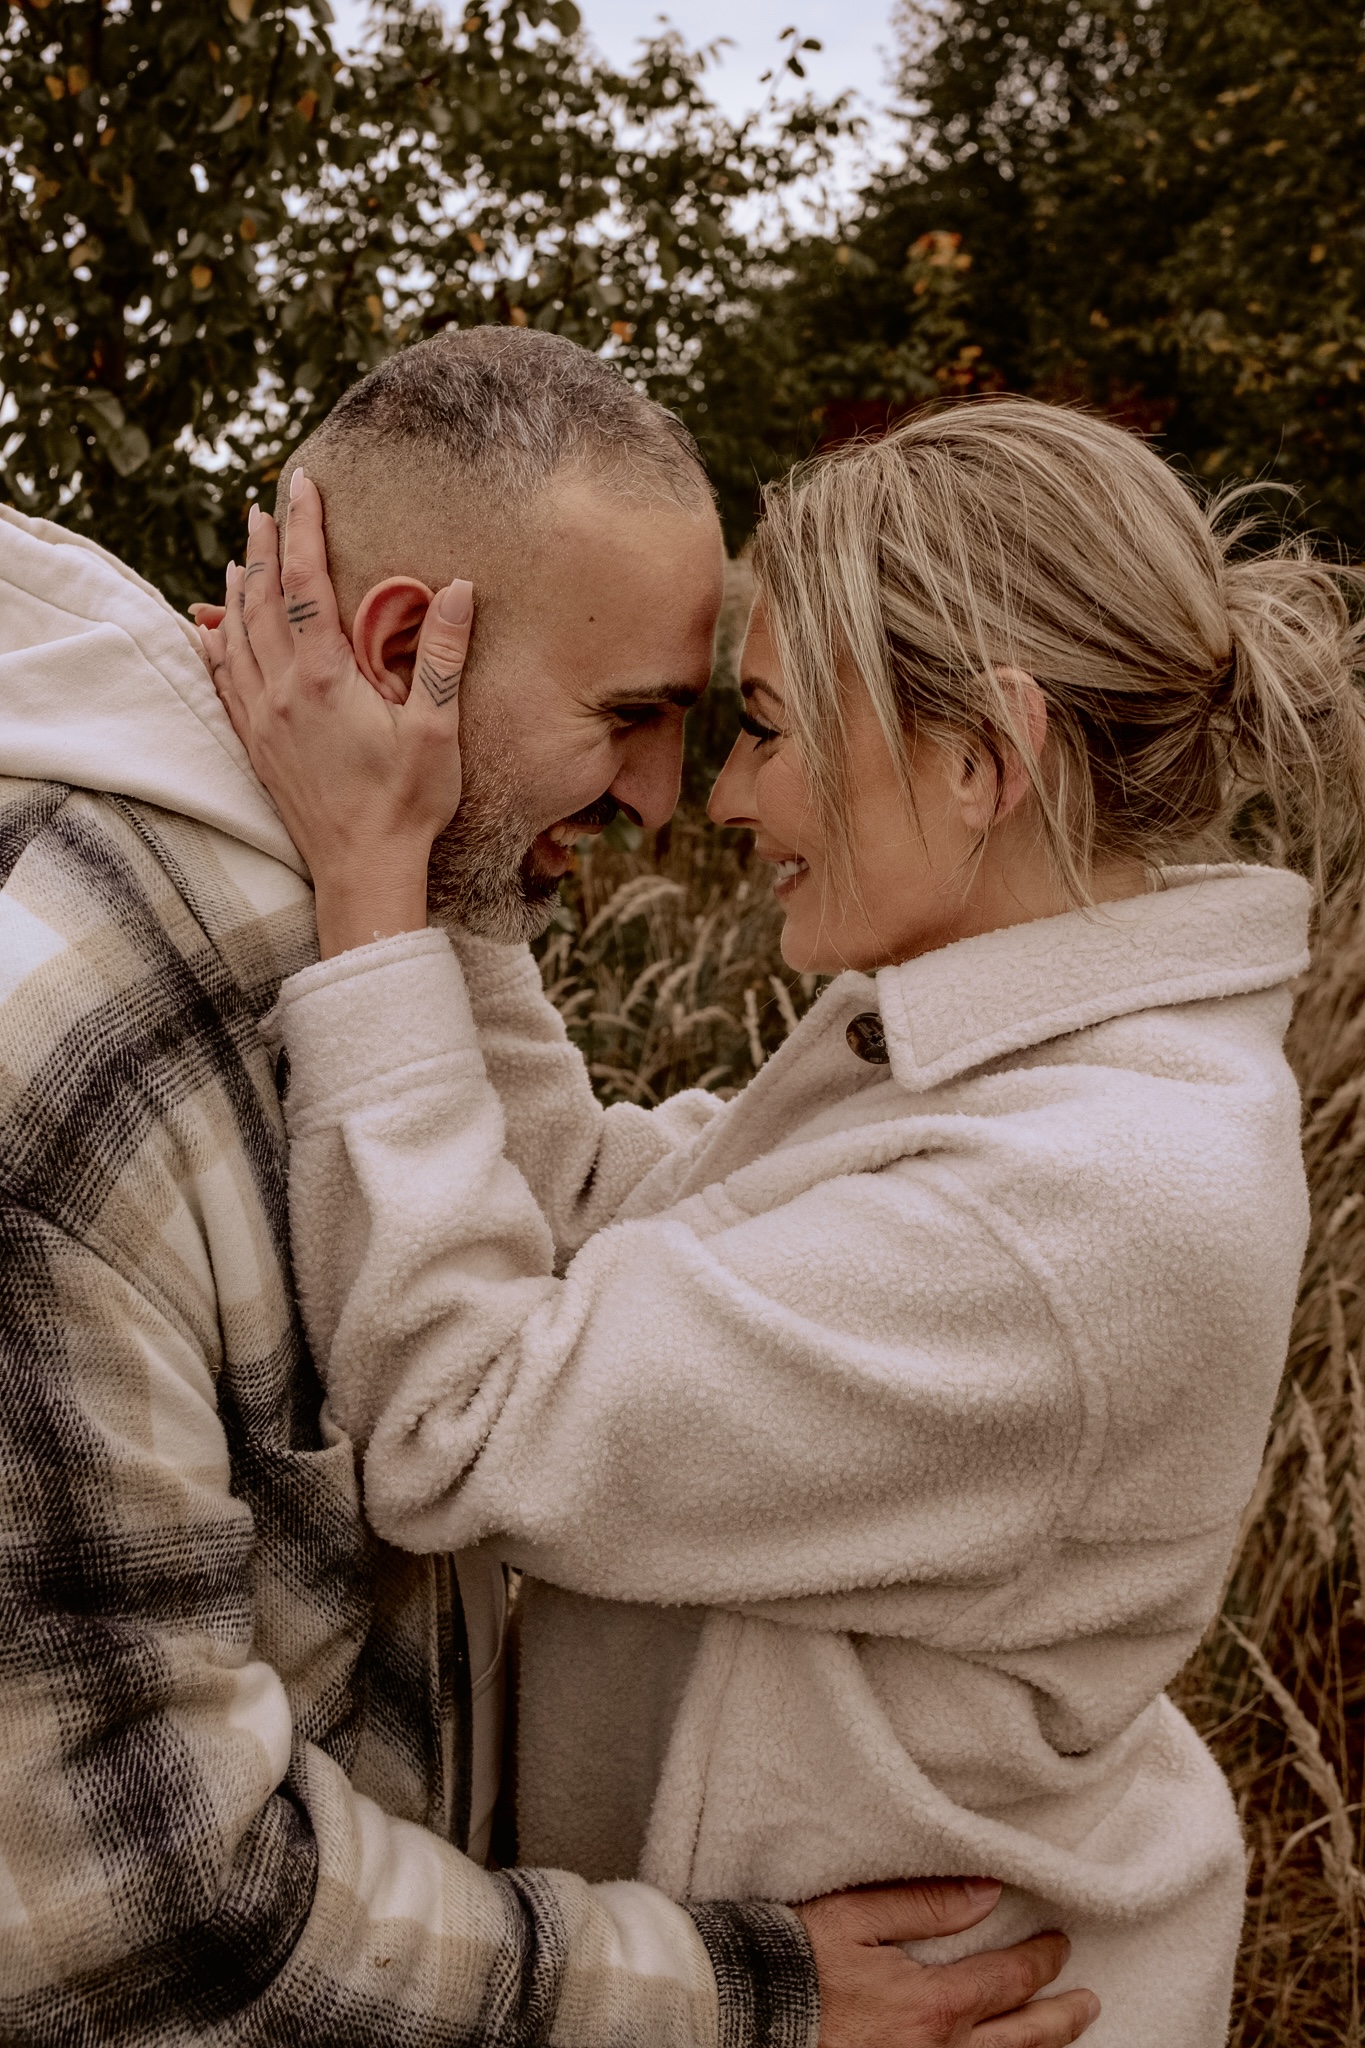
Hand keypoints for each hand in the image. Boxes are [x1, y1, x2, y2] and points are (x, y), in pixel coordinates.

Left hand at [200, 472, 473, 957]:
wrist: (362, 872)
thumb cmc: (407, 806)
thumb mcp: (436, 730)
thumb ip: (440, 656)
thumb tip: (456, 588)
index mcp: (324, 680)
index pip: (307, 584)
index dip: (303, 529)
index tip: (301, 485)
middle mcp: (282, 693)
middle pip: (263, 602)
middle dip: (264, 549)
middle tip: (265, 508)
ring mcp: (262, 721)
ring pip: (236, 638)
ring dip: (239, 592)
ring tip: (242, 558)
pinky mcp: (257, 747)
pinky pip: (224, 682)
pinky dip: (218, 645)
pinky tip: (213, 632)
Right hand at [798, 1881, 1098, 2047]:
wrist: (740, 2014)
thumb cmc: (792, 1961)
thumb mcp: (856, 1915)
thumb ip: (925, 1903)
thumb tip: (987, 1892)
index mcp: (929, 2005)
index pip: (1005, 1981)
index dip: (1040, 1962)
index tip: (1060, 1945)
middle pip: (1018, 2040)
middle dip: (1059, 2019)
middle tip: (1088, 2002)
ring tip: (1063, 2038)